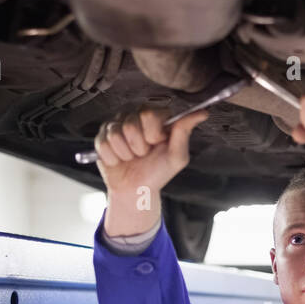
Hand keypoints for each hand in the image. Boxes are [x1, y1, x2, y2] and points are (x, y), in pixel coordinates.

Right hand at [93, 106, 208, 197]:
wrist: (137, 190)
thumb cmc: (158, 172)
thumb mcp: (177, 155)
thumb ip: (185, 131)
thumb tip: (202, 113)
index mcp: (154, 116)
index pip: (149, 114)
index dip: (153, 134)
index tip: (157, 144)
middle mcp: (134, 116)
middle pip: (131, 123)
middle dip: (139, 146)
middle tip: (144, 153)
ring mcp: (116, 125)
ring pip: (115, 134)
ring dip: (126, 153)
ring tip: (132, 157)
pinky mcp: (101, 137)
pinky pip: (103, 144)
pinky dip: (114, 158)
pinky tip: (120, 160)